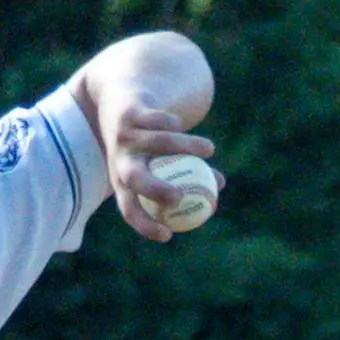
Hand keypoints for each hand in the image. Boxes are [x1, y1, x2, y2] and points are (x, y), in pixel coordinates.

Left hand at [105, 104, 220, 242]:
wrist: (120, 103)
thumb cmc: (147, 143)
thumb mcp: (162, 161)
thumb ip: (191, 174)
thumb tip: (219, 185)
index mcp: (122, 181)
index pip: (129, 209)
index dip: (144, 225)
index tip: (167, 235)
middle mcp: (120, 161)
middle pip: (135, 180)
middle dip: (156, 190)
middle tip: (181, 197)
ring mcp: (125, 137)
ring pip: (159, 143)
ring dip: (186, 147)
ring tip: (209, 150)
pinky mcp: (131, 113)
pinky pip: (159, 121)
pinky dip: (174, 124)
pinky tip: (181, 126)